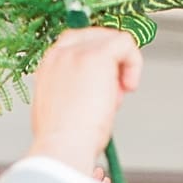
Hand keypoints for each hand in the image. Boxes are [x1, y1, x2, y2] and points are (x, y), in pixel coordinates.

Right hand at [27, 27, 143, 176]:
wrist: (63, 146)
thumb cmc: (62, 138)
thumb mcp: (59, 107)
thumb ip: (71, 89)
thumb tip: (90, 89)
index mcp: (48, 65)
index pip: (78, 43)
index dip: (98, 60)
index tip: (106, 83)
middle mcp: (60, 53)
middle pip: (96, 36)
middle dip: (111, 61)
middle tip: (114, 91)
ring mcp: (77, 52)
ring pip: (114, 39)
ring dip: (123, 65)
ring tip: (117, 94)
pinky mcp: (97, 55)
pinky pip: (126, 42)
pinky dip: (134, 63)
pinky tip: (128, 86)